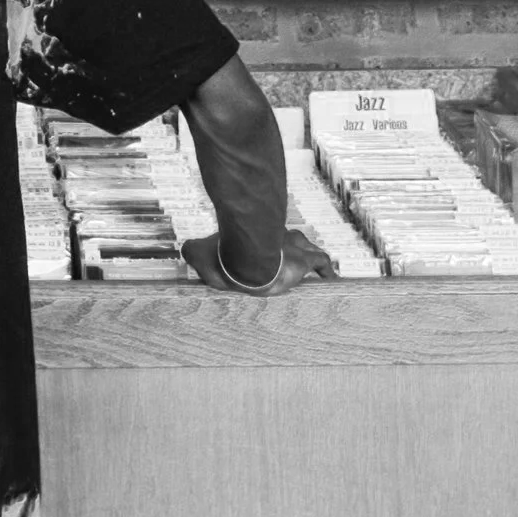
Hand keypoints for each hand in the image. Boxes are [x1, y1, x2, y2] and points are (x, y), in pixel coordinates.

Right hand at [182, 229, 334, 294]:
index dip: (265, 244)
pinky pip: (321, 263)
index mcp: (253, 237)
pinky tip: (332, 280)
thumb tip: (185, 252)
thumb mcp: (198, 253)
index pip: (263, 236)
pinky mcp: (302, 261)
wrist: (243, 258)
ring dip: (307, 255)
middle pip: (288, 238)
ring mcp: (290, 247)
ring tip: (311, 268)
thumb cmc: (222, 256)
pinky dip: (326, 271)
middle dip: (289, 247)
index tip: (264, 254)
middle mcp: (274, 237)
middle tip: (288, 261)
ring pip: (305, 246)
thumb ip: (193, 252)